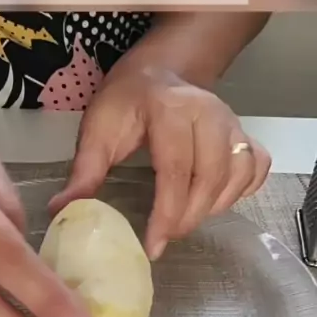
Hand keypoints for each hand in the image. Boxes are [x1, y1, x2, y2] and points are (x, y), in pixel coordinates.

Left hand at [50, 68, 270, 258]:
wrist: (159, 71)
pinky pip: (255, 169)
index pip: (176, 170)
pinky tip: (213, 203)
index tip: (153, 246)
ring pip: (236, 176)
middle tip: (164, 238)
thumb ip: (84, 171)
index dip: (166, 214)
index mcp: (169, 110)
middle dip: (187, 218)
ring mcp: (232, 123)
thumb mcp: (98, 129)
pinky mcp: (245, 134)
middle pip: (210, 177)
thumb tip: (60, 212)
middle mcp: (208, 114)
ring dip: (212, 208)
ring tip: (182, 221)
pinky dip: (239, 192)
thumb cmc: (125, 101)